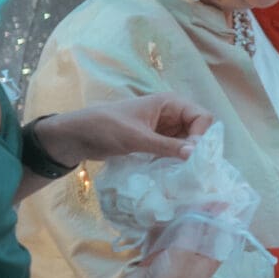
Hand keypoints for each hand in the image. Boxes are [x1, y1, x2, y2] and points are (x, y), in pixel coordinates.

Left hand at [35, 95, 215, 166]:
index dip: (202, 136)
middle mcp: (172, 114)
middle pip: (198, 131)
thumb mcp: (136, 137)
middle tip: (190, 169)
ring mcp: (164, 129)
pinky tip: (171, 173)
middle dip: (196, 148)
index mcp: (171, 103)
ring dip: (185, 157)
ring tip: (181, 173)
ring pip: (188, 143)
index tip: (192, 156)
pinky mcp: (155, 142)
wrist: (76, 137)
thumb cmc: (104, 128)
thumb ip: (166, 146)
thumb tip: (196, 154)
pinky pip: (174, 151)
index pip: (202, 117)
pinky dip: (174, 161)